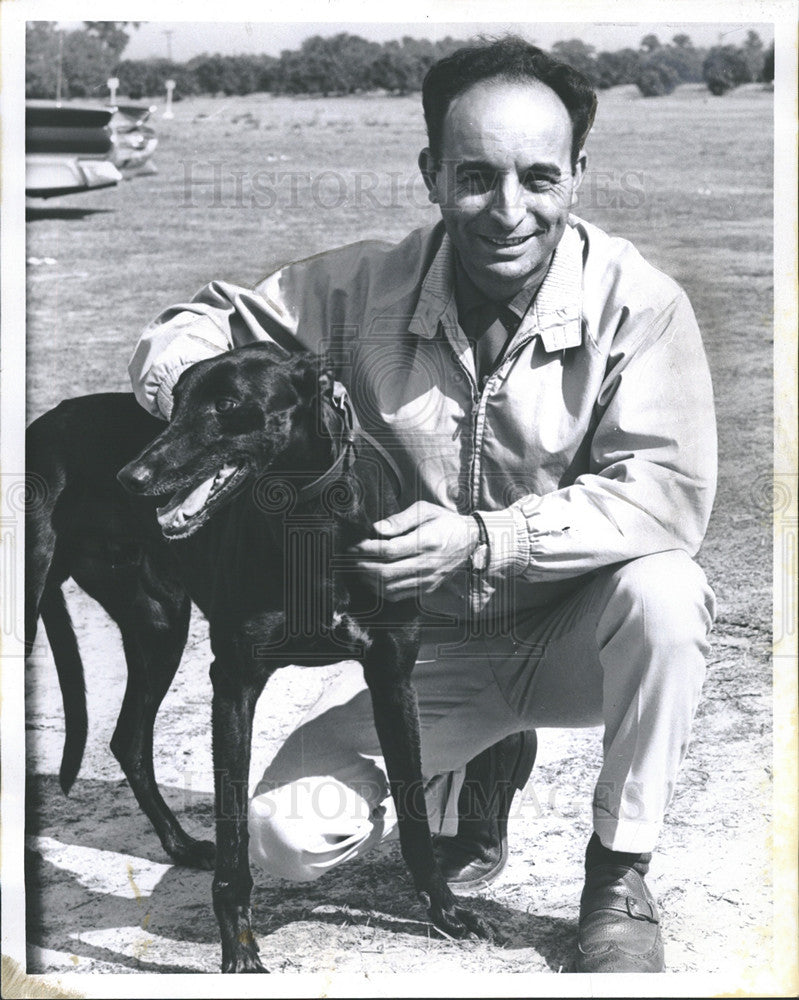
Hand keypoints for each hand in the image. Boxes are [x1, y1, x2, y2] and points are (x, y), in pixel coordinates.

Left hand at [350, 501, 479, 601]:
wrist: (472, 543)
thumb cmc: (446, 523)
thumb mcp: (426, 510)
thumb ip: (400, 519)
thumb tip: (377, 528)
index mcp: (426, 541)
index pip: (389, 550)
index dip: (366, 549)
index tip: (353, 545)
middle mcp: (426, 564)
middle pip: (385, 572)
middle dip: (362, 566)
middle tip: (349, 559)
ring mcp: (426, 579)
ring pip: (389, 587)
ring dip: (368, 580)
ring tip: (357, 569)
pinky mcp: (426, 589)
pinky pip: (398, 595)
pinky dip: (380, 590)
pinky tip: (371, 581)